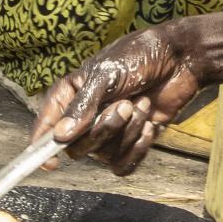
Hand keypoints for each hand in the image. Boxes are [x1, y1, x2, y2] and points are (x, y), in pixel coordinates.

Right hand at [34, 25, 204, 175]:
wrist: (180, 59)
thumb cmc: (138, 57)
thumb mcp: (106, 74)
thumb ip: (83, 106)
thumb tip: (60, 137)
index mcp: (70, 95)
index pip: (46, 128)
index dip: (41, 149)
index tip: (50, 164)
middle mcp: (84, 117)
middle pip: (78, 148)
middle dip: (104, 129)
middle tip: (125, 105)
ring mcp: (108, 131)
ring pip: (104, 155)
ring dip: (128, 132)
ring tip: (142, 103)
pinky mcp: (130, 141)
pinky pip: (124, 165)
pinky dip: (138, 149)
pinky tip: (151, 125)